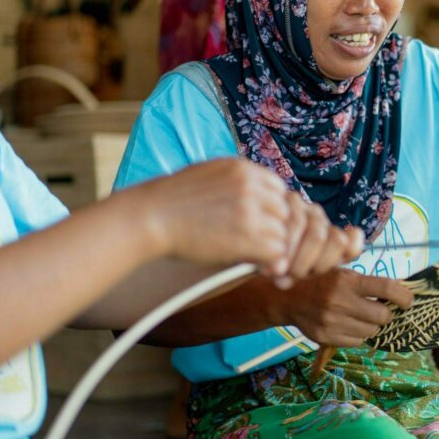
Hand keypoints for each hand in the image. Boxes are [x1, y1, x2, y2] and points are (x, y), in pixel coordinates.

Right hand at [137, 159, 361, 285]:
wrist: (151, 217)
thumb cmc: (175, 202)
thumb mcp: (212, 176)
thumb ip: (241, 185)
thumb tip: (264, 202)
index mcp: (246, 169)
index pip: (281, 192)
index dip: (276, 215)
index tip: (266, 231)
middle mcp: (254, 186)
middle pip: (287, 213)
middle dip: (279, 234)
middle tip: (270, 252)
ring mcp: (253, 210)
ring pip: (285, 234)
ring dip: (275, 250)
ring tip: (261, 261)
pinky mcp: (249, 236)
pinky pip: (278, 252)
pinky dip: (272, 264)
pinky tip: (260, 269)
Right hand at [272, 268, 412, 346]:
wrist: (287, 298)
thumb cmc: (321, 281)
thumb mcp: (342, 271)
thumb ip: (367, 282)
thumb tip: (399, 291)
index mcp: (347, 280)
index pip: (385, 289)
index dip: (403, 296)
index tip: (409, 301)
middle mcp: (340, 301)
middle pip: (382, 316)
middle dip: (385, 313)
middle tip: (378, 308)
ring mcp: (332, 322)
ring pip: (371, 331)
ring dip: (372, 325)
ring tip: (360, 315)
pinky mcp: (325, 337)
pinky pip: (357, 341)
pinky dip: (358, 334)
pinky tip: (348, 324)